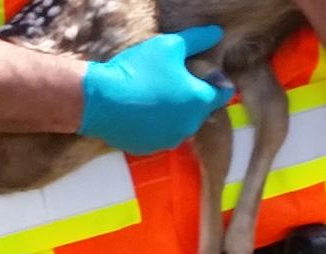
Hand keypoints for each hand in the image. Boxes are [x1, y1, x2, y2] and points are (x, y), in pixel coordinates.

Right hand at [78, 26, 234, 154]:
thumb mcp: (170, 46)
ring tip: (152, 95)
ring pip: (179, 124)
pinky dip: (154, 125)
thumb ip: (197, 40)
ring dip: (173, 112)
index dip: (215, 80)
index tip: (199, 72)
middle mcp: (191, 125)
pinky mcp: (150, 148)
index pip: (224, 93)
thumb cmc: (139, 70)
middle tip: (170, 80)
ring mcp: (170, 140)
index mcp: (200, 101)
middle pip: (200, 109)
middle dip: (191, 96)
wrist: (101, 100)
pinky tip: (139, 110)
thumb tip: (217, 33)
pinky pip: (159, 134)